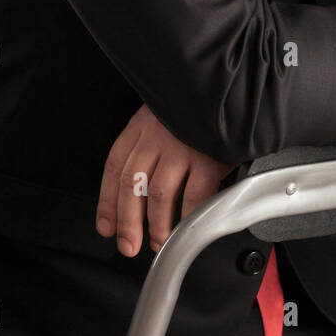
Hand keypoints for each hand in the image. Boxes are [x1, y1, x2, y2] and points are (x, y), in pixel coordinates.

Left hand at [95, 104, 237, 255]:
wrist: (228, 89)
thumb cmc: (196, 107)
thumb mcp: (163, 116)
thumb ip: (150, 146)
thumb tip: (139, 191)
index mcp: (141, 127)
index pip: (114, 167)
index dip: (107, 202)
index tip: (107, 227)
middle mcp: (157, 137)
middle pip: (131, 185)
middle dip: (127, 222)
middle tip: (128, 245)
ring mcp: (182, 147)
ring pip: (159, 195)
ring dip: (157, 226)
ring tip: (159, 243)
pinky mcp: (209, 158)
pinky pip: (195, 195)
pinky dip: (188, 217)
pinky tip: (186, 228)